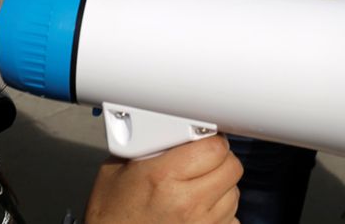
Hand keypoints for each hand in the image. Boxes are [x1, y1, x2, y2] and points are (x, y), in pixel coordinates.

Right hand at [85, 135, 241, 223]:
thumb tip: (174, 129)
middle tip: (203, 160)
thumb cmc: (110, 213)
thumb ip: (148, 144)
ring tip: (198, 186)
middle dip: (220, 160)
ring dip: (221, 186)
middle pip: (231, 168)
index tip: (203, 140)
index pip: (215, 147)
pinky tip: (200, 208)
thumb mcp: (118, 168)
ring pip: (234, 193)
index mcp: (163, 176)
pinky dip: (220, 212)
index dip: (211, 140)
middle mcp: (187, 202)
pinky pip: (231, 219)